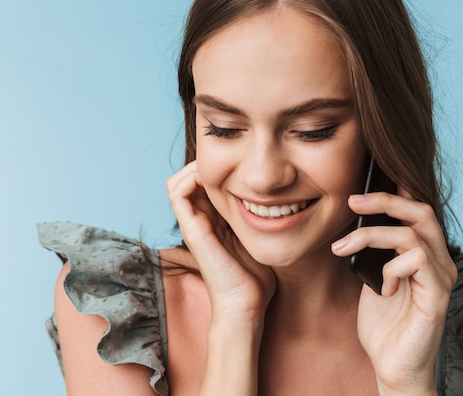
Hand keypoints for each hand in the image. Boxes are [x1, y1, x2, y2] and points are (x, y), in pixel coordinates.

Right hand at [167, 161, 275, 320]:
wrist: (246, 305)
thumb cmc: (257, 278)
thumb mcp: (262, 239)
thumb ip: (264, 220)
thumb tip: (284, 199)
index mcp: (215, 221)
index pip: (205, 184)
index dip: (219, 168)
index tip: (242, 161)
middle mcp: (201, 220)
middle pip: (189, 179)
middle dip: (208, 163)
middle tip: (232, 157)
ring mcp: (193, 224)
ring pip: (178, 182)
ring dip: (196, 167)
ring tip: (221, 163)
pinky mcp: (191, 229)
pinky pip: (177, 193)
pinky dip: (191, 177)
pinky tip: (217, 176)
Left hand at [331, 191, 456, 394]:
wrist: (391, 366)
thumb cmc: (383, 325)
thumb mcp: (373, 276)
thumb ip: (376, 250)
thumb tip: (360, 217)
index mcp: (427, 254)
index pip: (418, 211)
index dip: (395, 193)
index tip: (363, 187)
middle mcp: (440, 261)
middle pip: (422, 210)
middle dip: (385, 200)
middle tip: (352, 202)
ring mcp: (442, 277)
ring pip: (413, 234)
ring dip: (372, 236)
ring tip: (344, 250)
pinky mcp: (438, 295)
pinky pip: (417, 260)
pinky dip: (391, 268)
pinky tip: (383, 289)